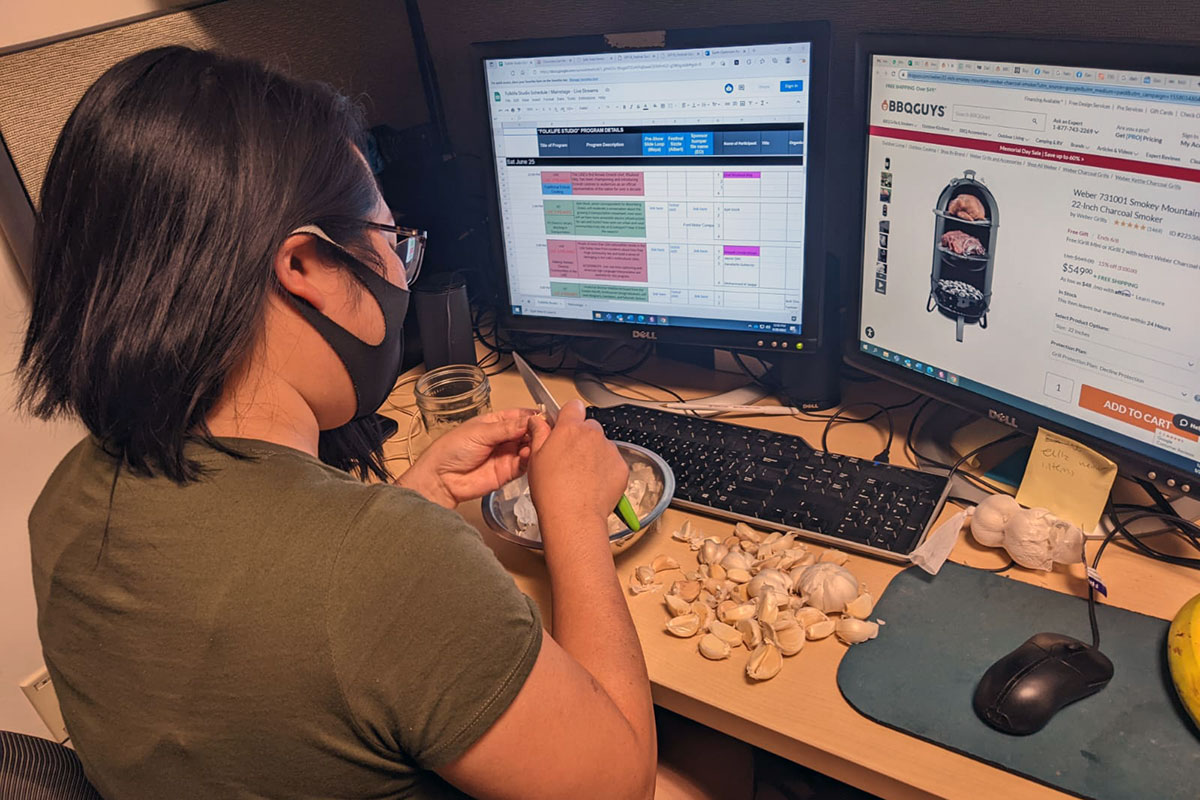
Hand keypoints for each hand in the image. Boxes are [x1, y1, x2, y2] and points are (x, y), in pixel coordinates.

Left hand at [395, 408, 535, 507]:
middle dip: (537, 430)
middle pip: (528, 432)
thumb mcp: (479, 432)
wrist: (441, 478)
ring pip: (529, 448)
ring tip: (535, 443)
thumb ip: (506, 428)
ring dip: (534, 445)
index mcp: (495, 423)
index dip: (533, 416)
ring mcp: (506, 455)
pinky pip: (524, 465)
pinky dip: (529, 460)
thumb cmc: (450, 450)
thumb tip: (528, 420)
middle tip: (543, 430)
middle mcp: (503, 438)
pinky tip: (528, 455)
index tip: (543, 416)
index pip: (520, 416)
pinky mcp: (508, 472)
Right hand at [527, 399, 627, 528]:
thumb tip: (537, 421)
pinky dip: (606, 470)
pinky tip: (593, 484)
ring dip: (594, 454)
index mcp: (570, 429)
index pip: (574, 406)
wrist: (574, 516)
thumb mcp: (535, 458)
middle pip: (589, 427)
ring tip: (581, 476)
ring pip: (602, 445)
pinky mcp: (621, 467)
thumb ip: (539, 434)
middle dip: (581, 438)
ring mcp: (609, 450)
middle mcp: (592, 435)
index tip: (564, 426)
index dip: (569, 416)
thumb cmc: (552, 491)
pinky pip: (613, 462)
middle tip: (569, 458)